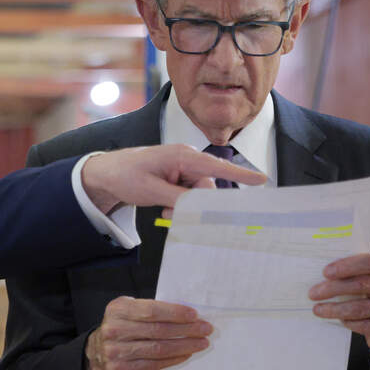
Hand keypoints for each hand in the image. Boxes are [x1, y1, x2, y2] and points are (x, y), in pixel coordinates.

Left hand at [81, 144, 267, 213]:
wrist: (107, 174)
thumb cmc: (126, 175)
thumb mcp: (151, 191)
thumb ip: (178, 200)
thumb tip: (199, 209)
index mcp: (182, 156)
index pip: (216, 166)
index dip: (240, 175)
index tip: (262, 180)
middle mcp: (186, 160)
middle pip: (207, 188)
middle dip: (195, 204)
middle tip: (169, 213)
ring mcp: (182, 170)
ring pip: (199, 195)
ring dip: (184, 207)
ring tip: (162, 209)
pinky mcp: (178, 179)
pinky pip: (189, 196)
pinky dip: (179, 205)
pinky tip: (163, 207)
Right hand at [83, 296, 211, 369]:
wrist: (96, 352)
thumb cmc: (120, 327)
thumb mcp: (127, 310)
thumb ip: (148, 310)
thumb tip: (183, 314)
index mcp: (118, 310)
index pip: (151, 311)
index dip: (175, 313)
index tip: (194, 315)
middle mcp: (115, 330)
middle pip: (157, 330)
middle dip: (185, 330)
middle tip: (205, 329)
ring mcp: (116, 351)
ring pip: (158, 349)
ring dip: (184, 345)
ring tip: (201, 343)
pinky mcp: (122, 369)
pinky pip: (153, 364)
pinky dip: (173, 359)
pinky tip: (186, 354)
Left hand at [309, 253, 369, 356]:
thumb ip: (356, 272)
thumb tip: (323, 273)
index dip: (346, 267)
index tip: (325, 273)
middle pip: (363, 284)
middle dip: (333, 289)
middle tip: (313, 293)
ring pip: (362, 307)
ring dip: (335, 309)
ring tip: (318, 309)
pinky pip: (368, 325)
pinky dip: (350, 323)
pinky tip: (340, 320)